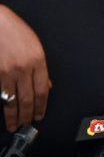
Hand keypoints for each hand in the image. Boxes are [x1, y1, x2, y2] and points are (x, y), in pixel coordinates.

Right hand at [0, 6, 48, 130]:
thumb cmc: (15, 32)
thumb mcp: (35, 47)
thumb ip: (41, 68)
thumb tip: (46, 86)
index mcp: (38, 61)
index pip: (42, 90)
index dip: (41, 106)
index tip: (40, 115)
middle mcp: (24, 68)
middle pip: (28, 98)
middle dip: (28, 114)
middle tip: (27, 124)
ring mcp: (8, 72)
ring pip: (13, 100)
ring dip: (14, 115)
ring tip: (14, 124)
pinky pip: (1, 93)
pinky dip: (4, 104)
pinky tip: (6, 110)